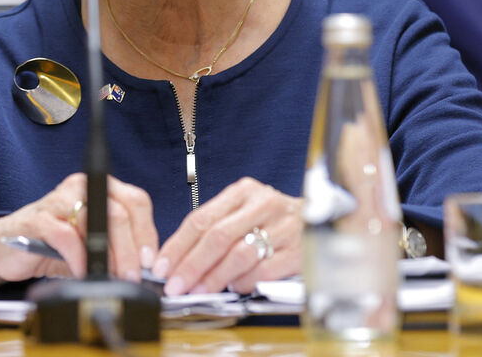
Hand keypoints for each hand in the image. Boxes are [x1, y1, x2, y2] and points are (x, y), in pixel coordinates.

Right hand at [0, 173, 157, 293]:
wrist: (3, 247)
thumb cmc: (50, 244)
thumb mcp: (90, 243)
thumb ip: (116, 249)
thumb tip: (146, 269)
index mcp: (99, 188)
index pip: (136, 202)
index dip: (148, 232)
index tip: (151, 260)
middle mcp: (80, 187)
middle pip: (120, 213)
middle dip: (131, 249)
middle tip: (134, 275)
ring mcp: (58, 200)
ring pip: (97, 221)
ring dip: (110, 255)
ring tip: (112, 277)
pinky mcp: (38, 219)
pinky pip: (67, 237)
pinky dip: (79, 258)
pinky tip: (81, 271)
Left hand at [152, 177, 301, 295]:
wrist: (319, 220)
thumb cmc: (272, 219)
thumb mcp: (243, 210)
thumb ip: (215, 228)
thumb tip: (179, 260)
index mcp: (244, 191)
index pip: (202, 219)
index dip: (178, 245)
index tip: (162, 266)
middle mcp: (264, 204)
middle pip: (218, 237)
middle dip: (192, 265)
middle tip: (176, 285)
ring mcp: (283, 227)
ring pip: (239, 255)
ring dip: (214, 277)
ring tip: (200, 290)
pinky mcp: (299, 249)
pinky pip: (263, 270)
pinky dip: (244, 282)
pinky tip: (234, 287)